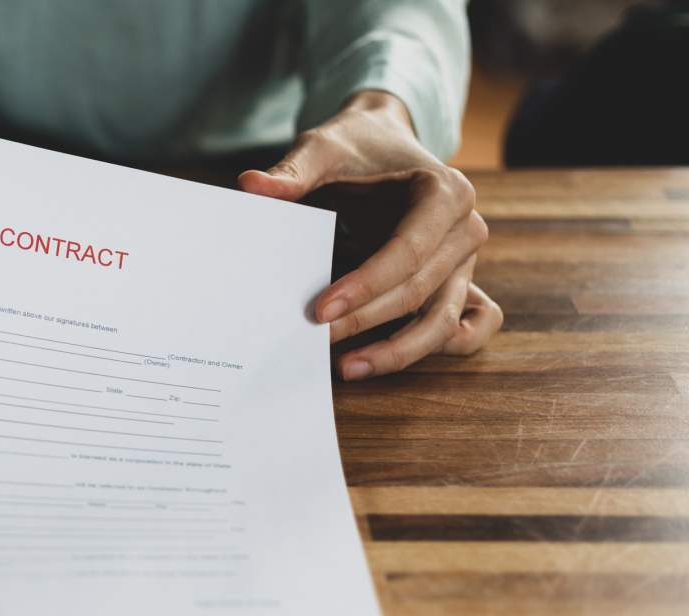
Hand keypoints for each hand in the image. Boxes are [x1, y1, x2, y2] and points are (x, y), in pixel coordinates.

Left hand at [239, 91, 501, 379]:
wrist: (382, 144)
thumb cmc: (355, 149)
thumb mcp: (324, 149)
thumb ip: (294, 171)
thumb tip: (251, 186)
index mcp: (446, 193)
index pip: (407, 252)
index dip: (365, 285)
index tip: (319, 310)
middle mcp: (465, 231)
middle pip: (419, 292)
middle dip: (366, 321)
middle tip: (315, 340)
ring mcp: (465, 263)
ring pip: (442, 323)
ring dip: (397, 353)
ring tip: (347, 368)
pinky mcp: (457, 284)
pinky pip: (464, 328)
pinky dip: (433, 349)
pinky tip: (385, 359)